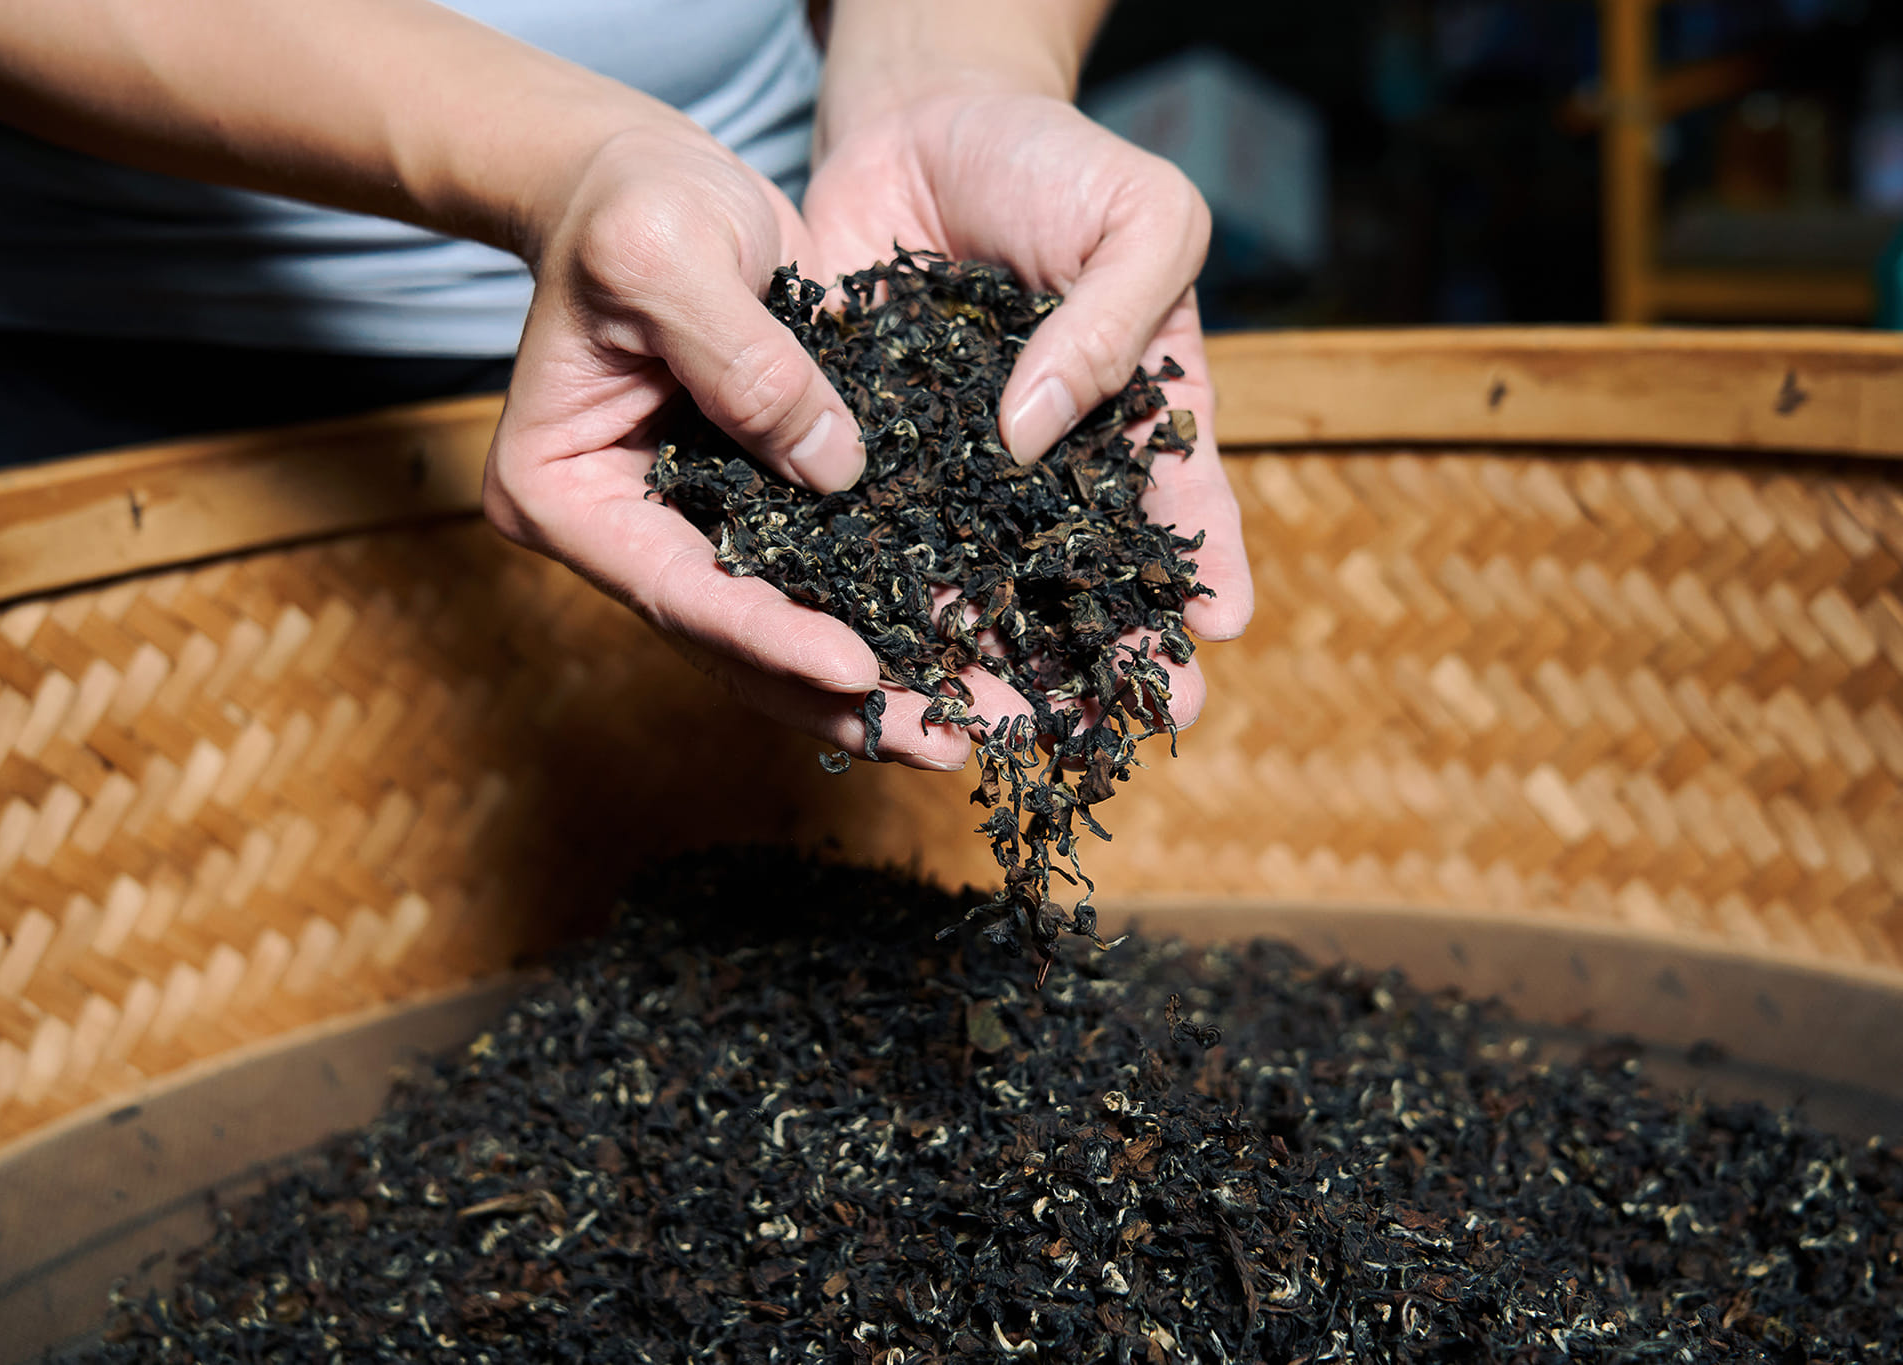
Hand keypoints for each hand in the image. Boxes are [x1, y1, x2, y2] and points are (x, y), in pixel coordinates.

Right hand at [479, 123, 973, 770]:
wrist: (642, 181)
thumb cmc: (632, 204)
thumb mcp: (669, 254)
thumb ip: (744, 364)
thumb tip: (837, 471)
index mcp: (562, 494)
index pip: (676, 588)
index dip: (770, 637)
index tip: (860, 672)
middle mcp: (621, 536)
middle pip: (731, 643)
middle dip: (838, 700)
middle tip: (941, 747)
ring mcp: (685, 532)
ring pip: (780, 635)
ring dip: (873, 689)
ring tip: (969, 733)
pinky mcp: (749, 510)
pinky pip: (819, 583)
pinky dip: (884, 619)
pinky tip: (963, 657)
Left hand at [801, 91, 1256, 745]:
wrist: (919, 121)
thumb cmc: (1053, 160)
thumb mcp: (1138, 216)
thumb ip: (1114, 322)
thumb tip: (1036, 435)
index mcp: (1136, 408)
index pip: (1180, 504)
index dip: (1200, 569)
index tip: (1214, 635)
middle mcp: (1052, 459)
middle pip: (1083, 571)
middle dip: (1103, 650)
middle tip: (1126, 726)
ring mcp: (962, 466)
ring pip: (980, 574)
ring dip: (991, 649)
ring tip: (1003, 721)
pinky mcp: (874, 453)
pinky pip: (877, 529)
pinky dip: (881, 591)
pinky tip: (885, 652)